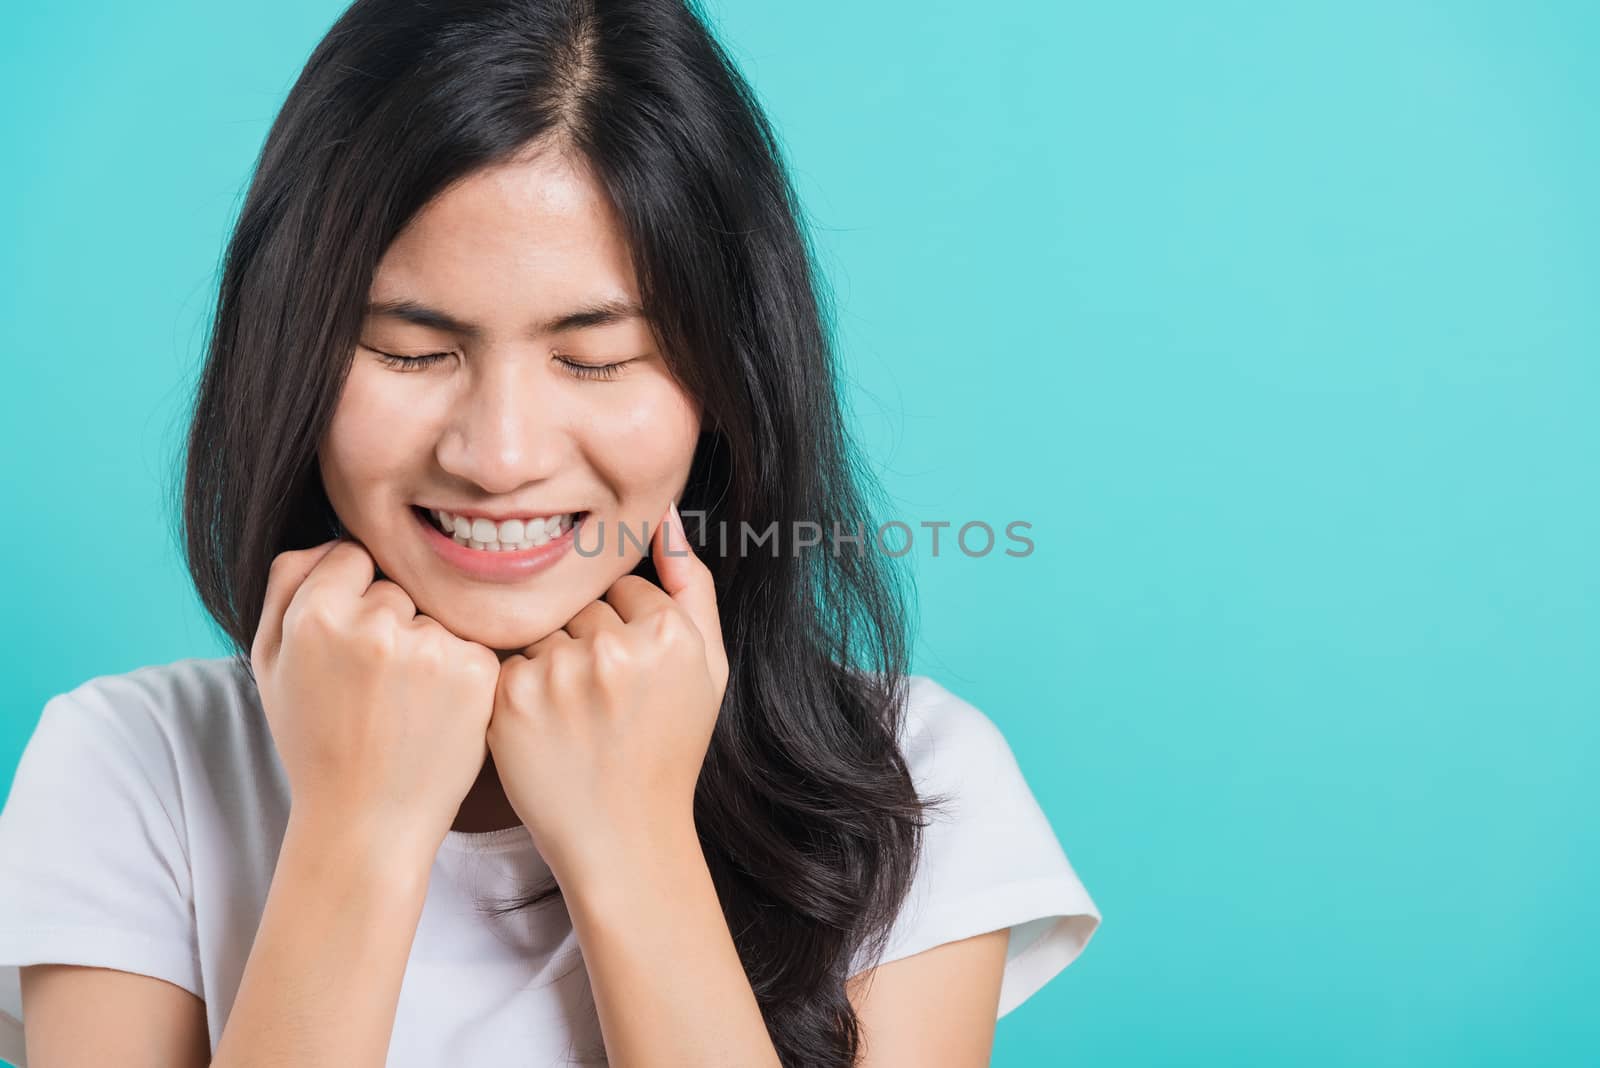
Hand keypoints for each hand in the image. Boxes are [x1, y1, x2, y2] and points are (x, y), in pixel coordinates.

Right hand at [251, 539, 502, 863]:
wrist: (367, 821)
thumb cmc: (316, 741)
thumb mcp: (271, 664)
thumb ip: (287, 586)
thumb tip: (329, 536)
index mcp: (317, 614)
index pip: (351, 556)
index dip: (352, 601)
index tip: (351, 650)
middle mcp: (374, 623)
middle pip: (398, 586)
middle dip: (392, 624)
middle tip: (377, 689)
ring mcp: (429, 646)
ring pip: (436, 615)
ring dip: (428, 648)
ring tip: (406, 705)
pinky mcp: (476, 669)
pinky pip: (471, 642)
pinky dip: (461, 672)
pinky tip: (437, 713)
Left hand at [487, 500, 729, 882]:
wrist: (624, 836)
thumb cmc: (668, 747)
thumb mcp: (707, 667)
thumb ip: (692, 584)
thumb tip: (665, 512)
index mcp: (670, 634)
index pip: (628, 587)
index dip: (628, 630)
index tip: (632, 677)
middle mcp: (616, 648)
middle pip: (582, 605)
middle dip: (587, 640)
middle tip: (601, 700)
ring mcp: (561, 673)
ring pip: (544, 628)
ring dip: (552, 659)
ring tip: (574, 714)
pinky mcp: (513, 699)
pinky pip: (510, 659)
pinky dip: (522, 686)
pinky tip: (545, 725)